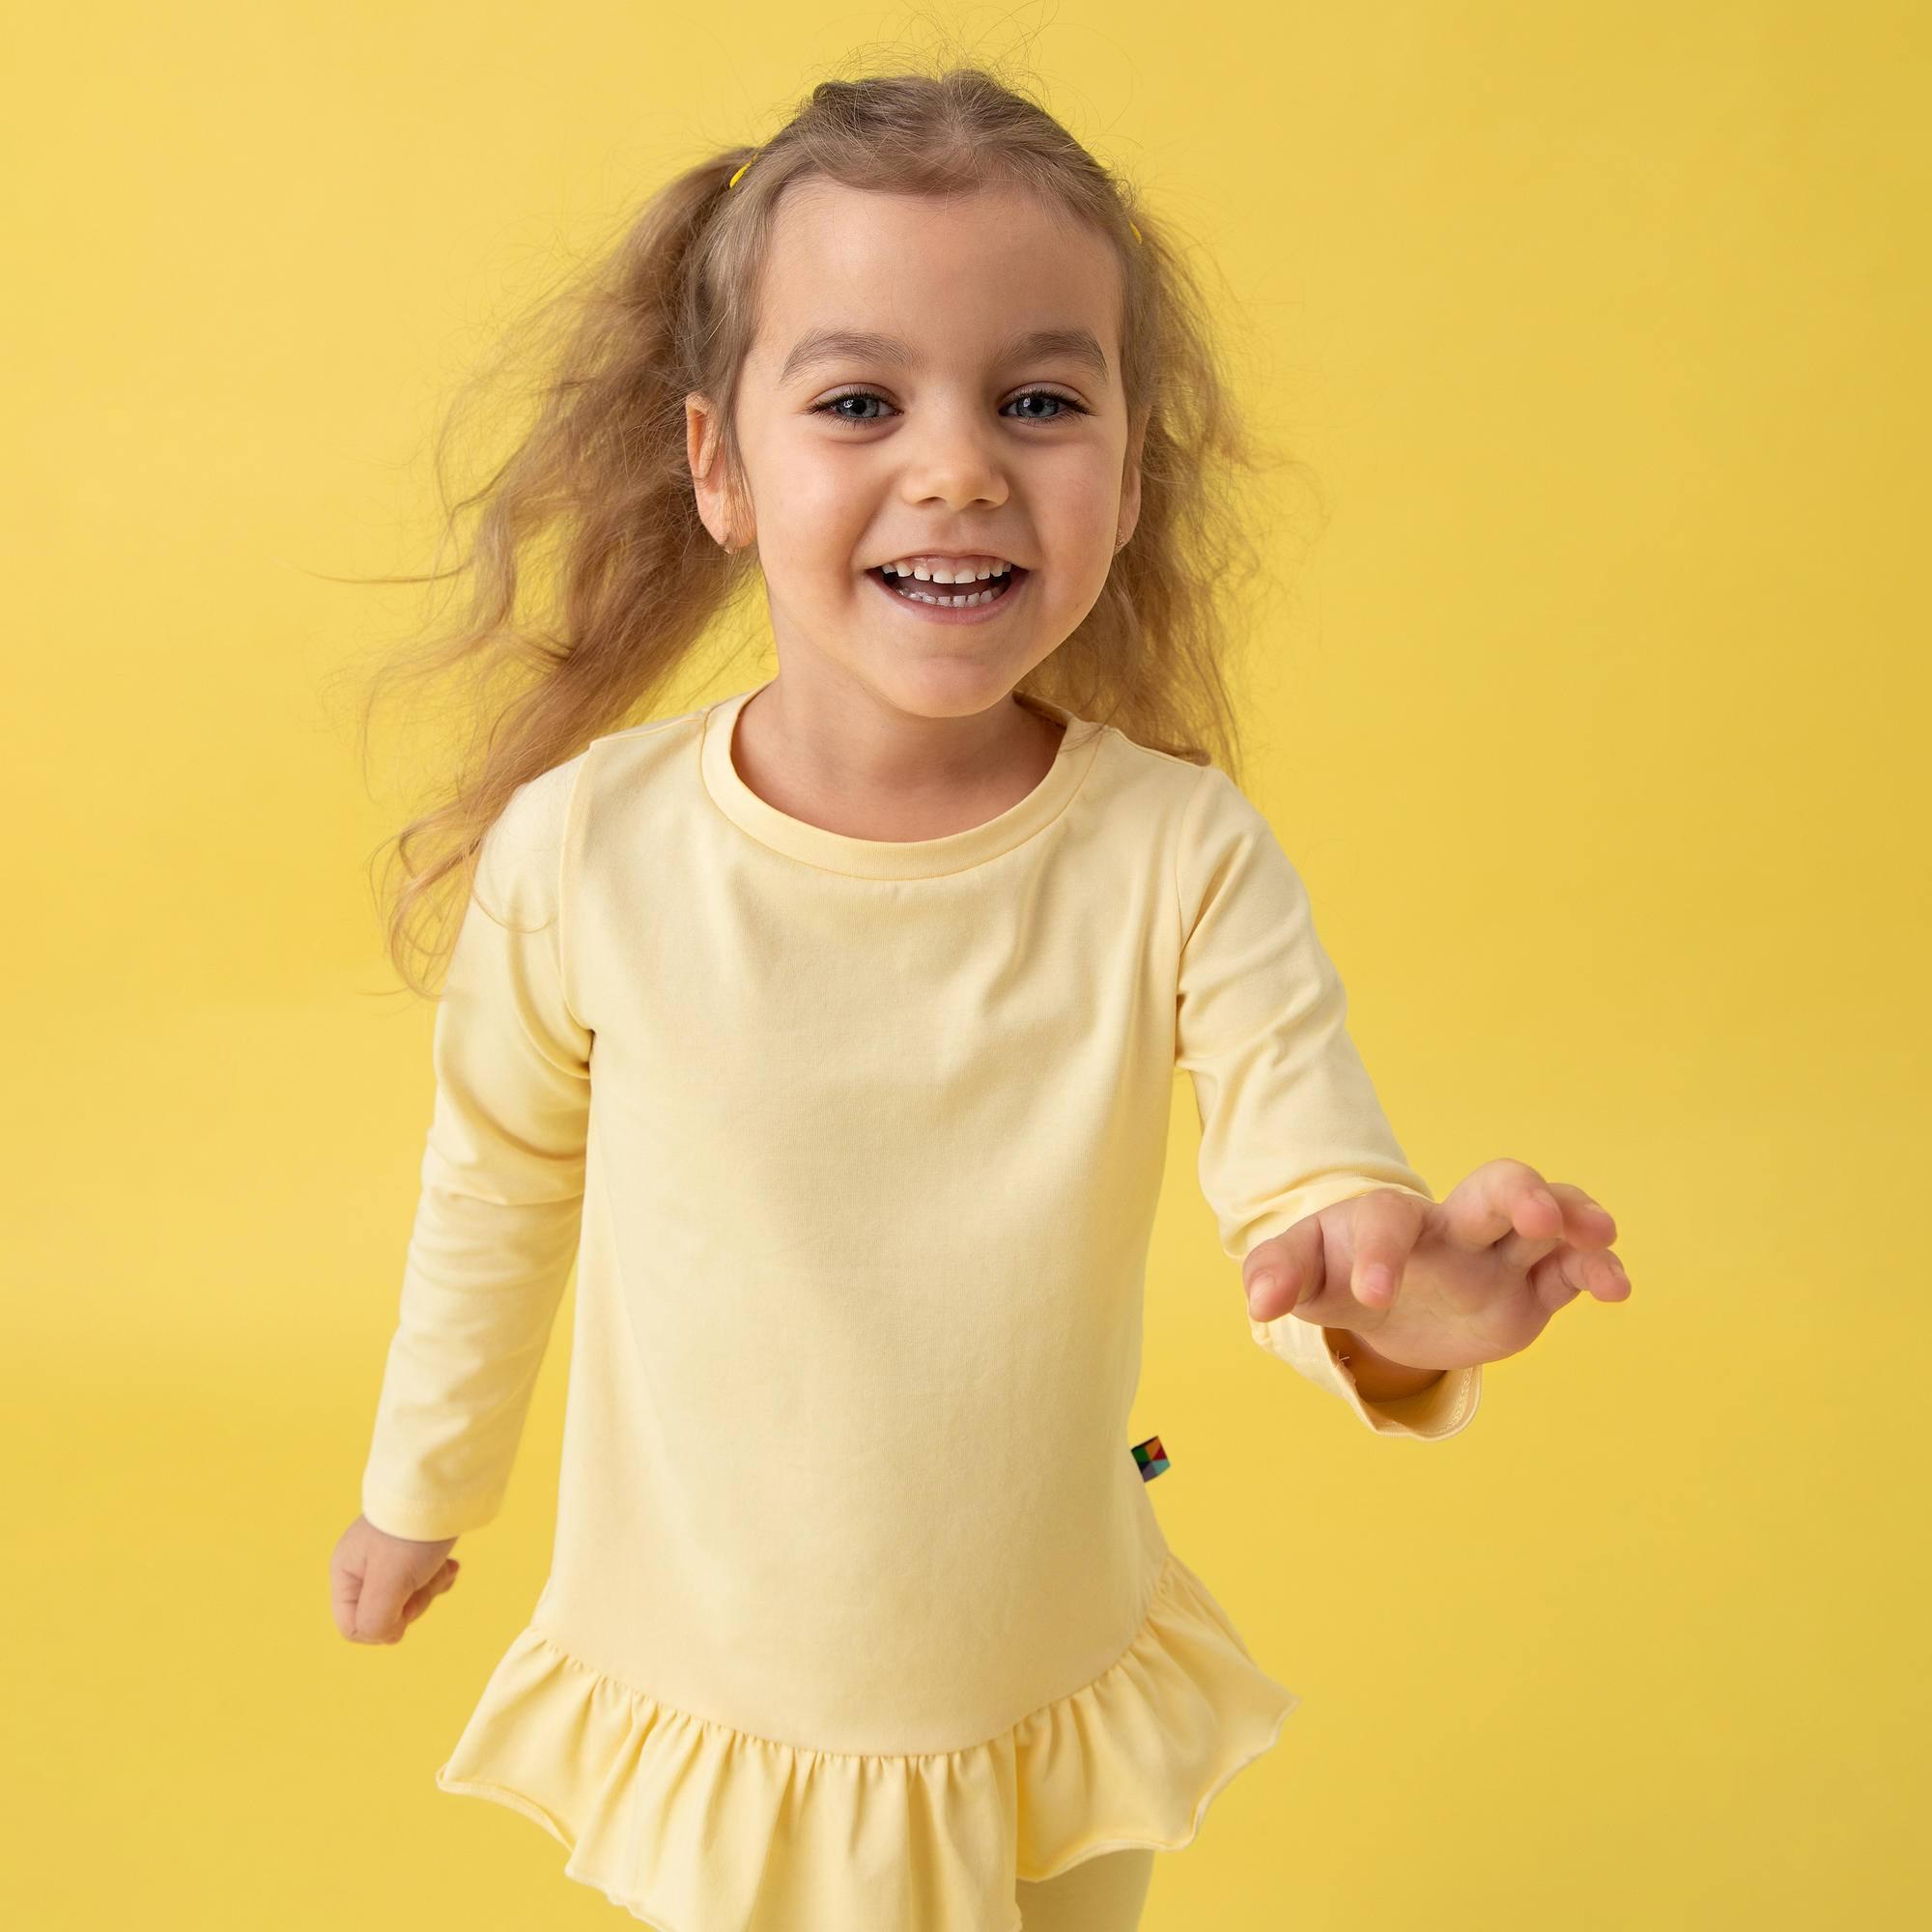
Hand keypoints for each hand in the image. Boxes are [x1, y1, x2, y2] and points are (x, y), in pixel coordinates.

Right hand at [330, 1514, 461, 1645]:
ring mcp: (389, 1558)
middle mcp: (362, 1567)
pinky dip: (440, 1577)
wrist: (444, 1486)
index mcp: (345, 1573)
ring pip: (407, 1599)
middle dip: (411, 1605)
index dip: (381, 1627)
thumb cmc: (411, 1535)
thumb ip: (375, 1620)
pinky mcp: (414, 1550)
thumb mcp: (388, 1583)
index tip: (404, 1607)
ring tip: (442, 1568)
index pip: (352, 1627)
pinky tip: (451, 1565)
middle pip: (384, 1615)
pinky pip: (424, 1581)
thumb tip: (387, 1635)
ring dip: (429, 1590)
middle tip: (425, 1581)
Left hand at [1241, 1158, 1630, 1370]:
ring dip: (1574, 1219)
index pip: (1386, 1220)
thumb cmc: (1337, 1270)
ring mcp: (1497, 1253)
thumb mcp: (1303, 1274)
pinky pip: (1569, 1270)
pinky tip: (1615, 1287)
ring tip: (1598, 1235)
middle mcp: (1452, 1227)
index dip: (1378, 1253)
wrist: (1384, 1293)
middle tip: (1535, 1214)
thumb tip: (1259, 1303)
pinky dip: (1595, 1270)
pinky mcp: (1532, 1287)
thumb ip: (1278, 1276)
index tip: (1371, 1296)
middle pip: (1491, 1188)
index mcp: (1388, 1221)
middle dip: (1516, 1192)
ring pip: (1547, 1218)